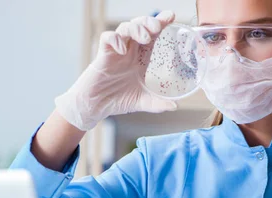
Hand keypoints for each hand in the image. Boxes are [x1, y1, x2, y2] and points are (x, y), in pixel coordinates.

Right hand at [55, 11, 177, 130]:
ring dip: (136, 28)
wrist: (96, 107)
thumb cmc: (117, 101)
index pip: (152, 36)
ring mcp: (115, 52)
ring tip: (144, 38)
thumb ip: (158, 104)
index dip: (161, 23)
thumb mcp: (142, 102)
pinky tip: (122, 49)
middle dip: (149, 22)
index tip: (171, 16)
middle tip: (157, 27)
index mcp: (140, 59)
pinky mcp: (102, 55)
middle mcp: (129, 52)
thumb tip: (175, 107)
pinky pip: (107, 38)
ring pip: (125, 28)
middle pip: (139, 26)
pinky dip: (115, 39)